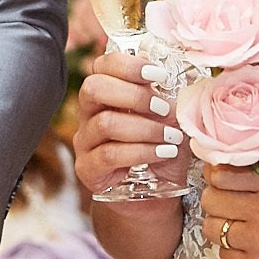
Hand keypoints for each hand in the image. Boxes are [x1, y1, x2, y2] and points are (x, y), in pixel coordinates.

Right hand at [72, 50, 186, 202]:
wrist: (158, 193)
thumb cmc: (163, 149)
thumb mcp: (170, 121)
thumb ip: (167, 99)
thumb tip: (174, 84)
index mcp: (107, 92)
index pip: (103, 65)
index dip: (129, 65)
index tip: (160, 76)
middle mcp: (89, 113)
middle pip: (93, 88)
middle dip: (134, 95)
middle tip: (164, 108)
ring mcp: (85, 141)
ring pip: (105, 123)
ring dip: (145, 128)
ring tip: (172, 137)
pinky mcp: (87, 169)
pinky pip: (109, 155)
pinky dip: (141, 152)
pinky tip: (163, 153)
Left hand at [200, 164, 258, 258]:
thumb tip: (231, 154)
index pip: (222, 173)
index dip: (216, 176)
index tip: (220, 180)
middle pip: (211, 200)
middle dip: (216, 202)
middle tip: (228, 206)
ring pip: (212, 229)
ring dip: (221, 228)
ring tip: (240, 229)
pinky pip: (224, 255)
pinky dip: (233, 252)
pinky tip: (251, 249)